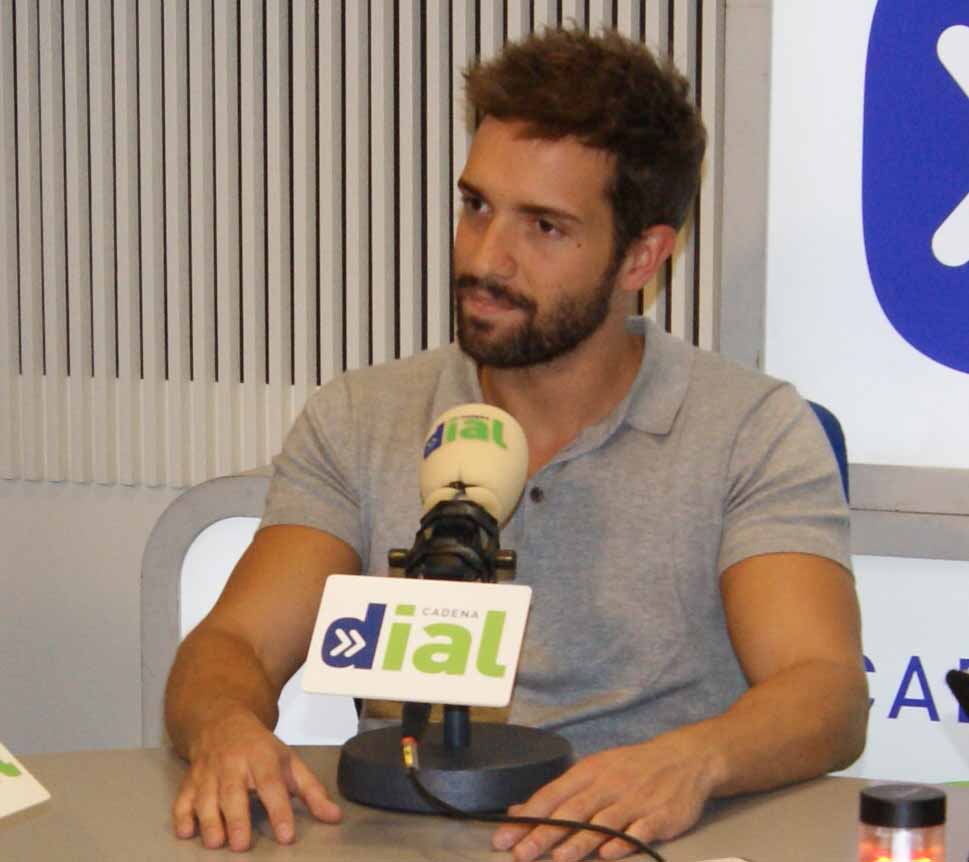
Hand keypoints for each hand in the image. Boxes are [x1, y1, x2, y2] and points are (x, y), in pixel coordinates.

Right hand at [172, 709, 341, 850]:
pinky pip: (182, 798)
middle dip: (237, 819)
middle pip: (234, 791)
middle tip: (241, 845)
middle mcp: (233, 763)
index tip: (286, 835)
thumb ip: (311, 791)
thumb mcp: (289, 762)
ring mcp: (208, 772)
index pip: (271, 784)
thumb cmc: (258, 747)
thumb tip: (334, 817)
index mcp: (262, 756)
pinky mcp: (190, 781)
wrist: (221, 720)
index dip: (279, 810)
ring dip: (209, 821)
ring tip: (217, 844)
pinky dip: (182, 815)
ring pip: (206, 797)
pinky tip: (186, 831)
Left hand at [491, 727, 720, 861]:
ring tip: (560, 857)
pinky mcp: (659, 815)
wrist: (685, 758)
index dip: (527, 818)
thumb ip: (559, 794)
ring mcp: (634, 800)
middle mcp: (608, 785)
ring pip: (603, 822)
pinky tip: (609, 852)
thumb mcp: (594, 771)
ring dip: (580, 840)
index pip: (552, 796)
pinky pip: (639, 829)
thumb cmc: (632, 768)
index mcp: (589, 773)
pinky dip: (624, 841)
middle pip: (573, 811)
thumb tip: (519, 812)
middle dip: (545, 833)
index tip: (504, 838)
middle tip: (522, 853)